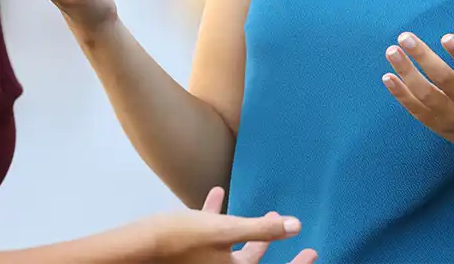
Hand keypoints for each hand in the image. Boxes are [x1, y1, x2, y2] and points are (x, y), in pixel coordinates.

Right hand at [149, 186, 317, 263]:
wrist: (139, 248)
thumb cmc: (181, 240)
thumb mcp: (224, 232)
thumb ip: (260, 228)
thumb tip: (296, 225)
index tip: (313, 252)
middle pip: (254, 260)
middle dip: (269, 241)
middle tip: (284, 228)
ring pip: (234, 249)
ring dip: (248, 230)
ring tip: (262, 210)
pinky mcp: (191, 253)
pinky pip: (210, 235)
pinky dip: (217, 217)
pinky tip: (217, 195)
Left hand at [382, 10, 453, 169]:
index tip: (446, 36)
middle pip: (444, 80)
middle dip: (423, 57)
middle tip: (405, 37)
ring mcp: (452, 115)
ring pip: (427, 95)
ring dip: (406, 73)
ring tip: (392, 52)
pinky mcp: (440, 125)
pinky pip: (417, 111)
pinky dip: (401, 95)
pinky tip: (387, 77)